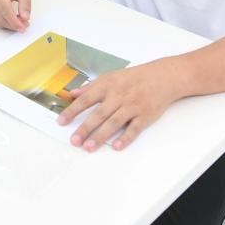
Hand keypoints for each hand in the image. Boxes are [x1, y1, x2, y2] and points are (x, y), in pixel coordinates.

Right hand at [0, 0, 30, 30]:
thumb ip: (26, 3)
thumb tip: (25, 17)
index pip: (5, 9)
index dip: (14, 21)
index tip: (22, 27)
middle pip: (0, 17)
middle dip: (13, 24)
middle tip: (24, 24)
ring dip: (9, 24)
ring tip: (18, 19)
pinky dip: (3, 23)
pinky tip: (10, 18)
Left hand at [57, 61, 182, 151]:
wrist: (162, 77)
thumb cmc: (134, 78)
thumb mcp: (110, 77)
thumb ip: (90, 87)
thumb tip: (73, 94)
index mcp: (107, 86)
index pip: (86, 99)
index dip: (73, 111)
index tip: (61, 122)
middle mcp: (118, 96)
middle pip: (98, 114)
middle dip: (85, 128)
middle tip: (74, 141)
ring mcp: (132, 107)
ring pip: (114, 123)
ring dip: (100, 136)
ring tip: (89, 147)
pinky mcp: (145, 116)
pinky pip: (134, 128)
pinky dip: (125, 138)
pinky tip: (116, 147)